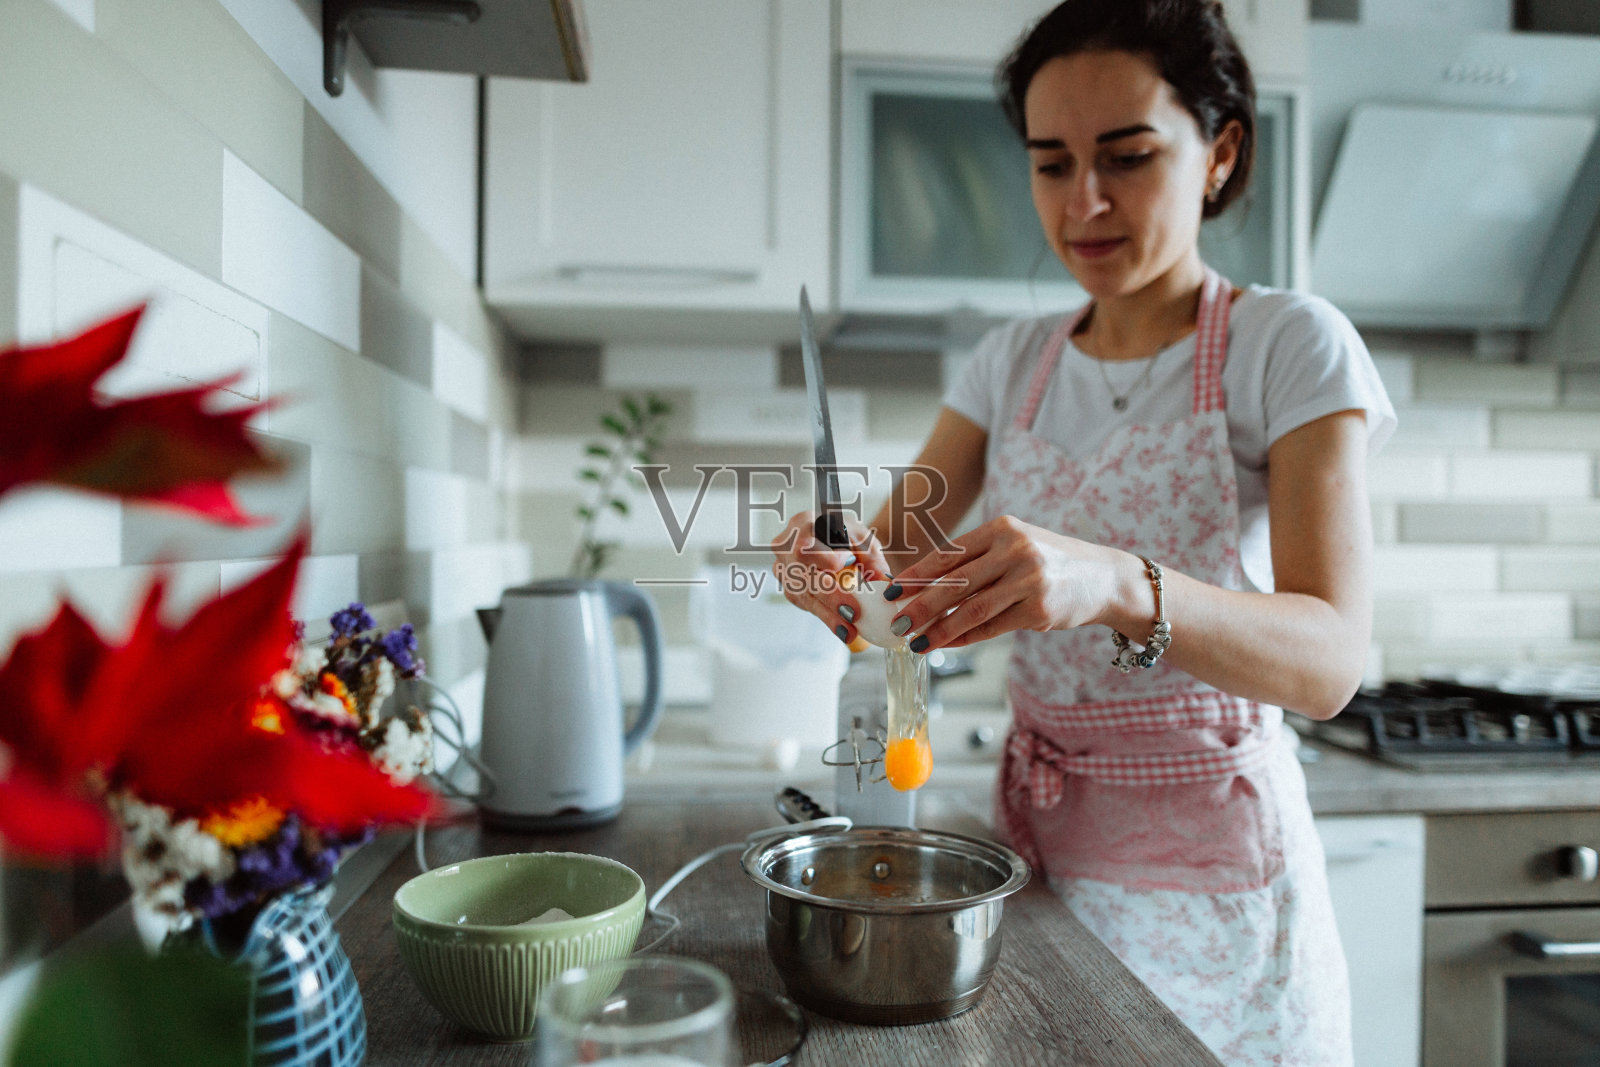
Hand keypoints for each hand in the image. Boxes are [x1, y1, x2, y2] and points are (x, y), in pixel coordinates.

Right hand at [769, 512, 892, 645]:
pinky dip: (827, 618)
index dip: (825, 557)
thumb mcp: (862, 540)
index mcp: (803, 524)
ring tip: (851, 629)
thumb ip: (873, 558)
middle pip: (804, 573)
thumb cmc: (846, 536)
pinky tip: (843, 630)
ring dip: (829, 614)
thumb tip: (886, 581)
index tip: (850, 563)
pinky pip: (807, 606)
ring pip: (804, 595)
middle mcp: (786, 547)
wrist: (831, 541)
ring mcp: (784, 570)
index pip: (807, 543)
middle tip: (853, 611)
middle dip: (830, 594)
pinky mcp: (790, 589)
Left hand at [879, 515, 1120, 651]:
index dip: (917, 575)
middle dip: (920, 605)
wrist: (1104, 577)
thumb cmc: (1051, 562)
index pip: (949, 554)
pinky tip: (947, 644)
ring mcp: (1028, 580)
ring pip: (970, 609)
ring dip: (939, 629)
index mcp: (1002, 529)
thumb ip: (977, 561)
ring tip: (916, 640)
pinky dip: (965, 638)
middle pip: (955, 583)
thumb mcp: (1016, 547)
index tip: (893, 590)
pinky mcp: (1038, 610)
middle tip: (897, 621)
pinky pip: (991, 627)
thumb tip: (926, 586)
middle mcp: (1015, 550)